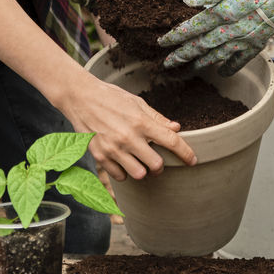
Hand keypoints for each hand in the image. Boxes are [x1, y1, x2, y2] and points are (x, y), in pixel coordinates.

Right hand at [56, 73, 196, 181]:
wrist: (80, 97)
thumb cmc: (111, 97)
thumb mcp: (137, 102)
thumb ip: (157, 118)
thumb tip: (176, 128)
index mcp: (141, 122)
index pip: (171, 142)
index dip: (186, 153)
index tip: (192, 160)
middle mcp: (128, 137)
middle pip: (156, 165)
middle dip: (160, 165)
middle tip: (156, 159)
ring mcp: (113, 149)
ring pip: (139, 174)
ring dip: (142, 170)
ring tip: (139, 160)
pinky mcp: (99, 156)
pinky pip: (120, 176)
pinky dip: (124, 172)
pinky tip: (123, 161)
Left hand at [158, 0, 273, 74]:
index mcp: (220, 12)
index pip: (192, 28)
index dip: (175, 37)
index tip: (162, 43)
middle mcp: (230, 30)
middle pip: (201, 46)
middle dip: (182, 56)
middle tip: (167, 65)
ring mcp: (244, 39)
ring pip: (217, 56)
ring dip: (200, 64)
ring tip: (187, 71)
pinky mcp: (258, 42)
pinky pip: (240, 60)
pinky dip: (229, 67)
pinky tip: (220, 72)